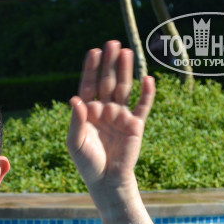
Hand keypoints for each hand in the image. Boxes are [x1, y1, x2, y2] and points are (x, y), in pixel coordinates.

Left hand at [67, 40, 154, 195]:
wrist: (106, 181)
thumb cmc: (87, 163)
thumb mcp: (75, 142)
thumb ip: (76, 121)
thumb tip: (76, 99)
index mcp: (88, 112)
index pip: (89, 86)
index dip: (91, 69)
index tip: (93, 52)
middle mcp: (104, 110)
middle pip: (107, 82)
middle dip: (109, 64)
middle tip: (112, 43)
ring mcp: (120, 116)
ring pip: (124, 88)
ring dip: (125, 71)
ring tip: (127, 52)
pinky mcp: (135, 124)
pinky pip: (142, 106)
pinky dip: (146, 93)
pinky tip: (147, 79)